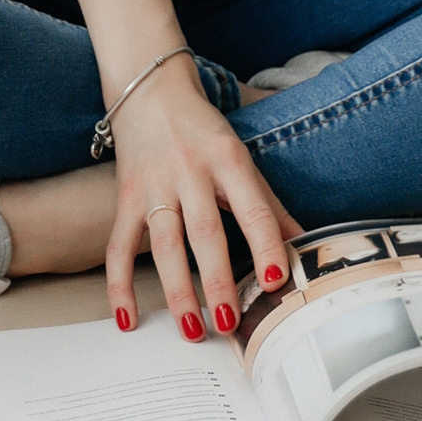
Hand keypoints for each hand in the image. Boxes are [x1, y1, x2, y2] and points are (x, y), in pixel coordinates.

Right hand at [107, 54, 300, 340]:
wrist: (150, 89)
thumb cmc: (202, 130)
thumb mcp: (240, 157)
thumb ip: (268, 204)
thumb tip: (303, 245)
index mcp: (227, 159)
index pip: (252, 208)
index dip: (266, 245)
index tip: (275, 281)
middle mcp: (189, 171)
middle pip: (205, 232)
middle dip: (218, 280)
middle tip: (230, 323)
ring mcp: (153, 185)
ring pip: (164, 244)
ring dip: (178, 291)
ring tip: (193, 330)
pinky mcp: (125, 197)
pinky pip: (118, 245)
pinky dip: (119, 284)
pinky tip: (127, 319)